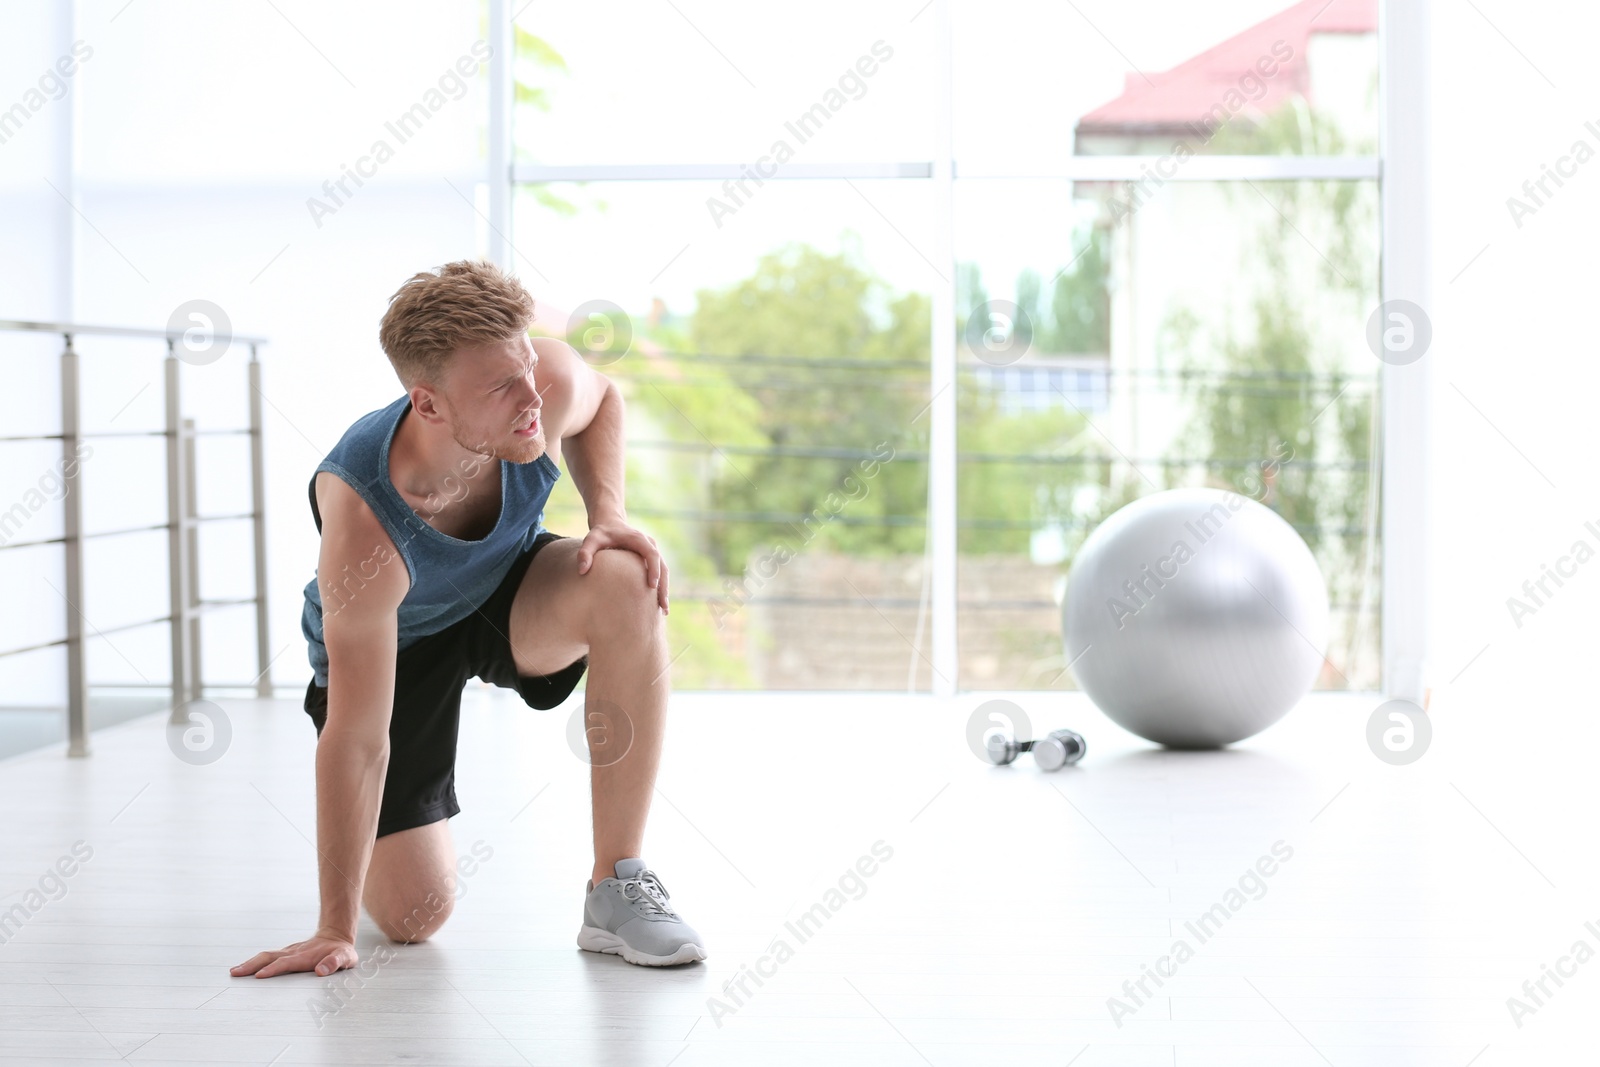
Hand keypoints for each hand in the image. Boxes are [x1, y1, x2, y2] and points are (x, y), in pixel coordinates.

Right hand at [231, 930, 357, 978]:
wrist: (336, 937)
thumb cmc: (340, 951)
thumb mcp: (345, 957)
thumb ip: (335, 963)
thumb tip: (322, 971)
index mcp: (305, 956)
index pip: (286, 963)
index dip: (273, 969)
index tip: (259, 975)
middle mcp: (293, 953)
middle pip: (269, 957)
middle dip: (252, 965)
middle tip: (235, 973)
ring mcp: (288, 953)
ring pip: (266, 956)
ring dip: (250, 964)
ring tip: (234, 972)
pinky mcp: (285, 955)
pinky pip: (268, 958)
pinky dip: (254, 963)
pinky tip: (244, 971)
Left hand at [576, 520, 668, 612]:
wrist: (610, 524)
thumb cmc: (600, 533)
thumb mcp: (591, 539)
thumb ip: (585, 553)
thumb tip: (582, 570)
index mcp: (639, 539)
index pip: (652, 554)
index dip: (654, 569)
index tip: (652, 585)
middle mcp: (649, 545)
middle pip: (663, 566)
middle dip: (664, 586)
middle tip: (662, 606)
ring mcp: (652, 552)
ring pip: (664, 572)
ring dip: (665, 590)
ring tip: (664, 611)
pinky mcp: (650, 559)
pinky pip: (660, 574)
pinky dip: (661, 588)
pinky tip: (658, 605)